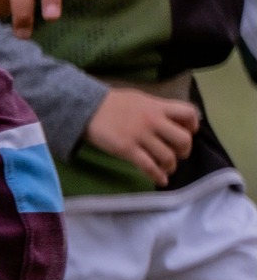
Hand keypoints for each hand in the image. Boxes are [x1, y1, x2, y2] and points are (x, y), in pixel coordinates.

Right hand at [84, 86, 199, 184]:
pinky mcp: (127, 149)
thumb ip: (156, 108)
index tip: (189, 132)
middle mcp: (153, 121)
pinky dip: (157, 176)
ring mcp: (140, 136)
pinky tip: (160, 180)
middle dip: (184, 150)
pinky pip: (148, 166)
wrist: (86, 108)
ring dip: (171, 166)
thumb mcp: (139, 99)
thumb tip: (171, 119)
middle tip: (178, 154)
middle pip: (183, 139)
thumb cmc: (112, 103)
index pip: (189, 113)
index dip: (193, 125)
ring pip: (167, 156)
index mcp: (157, 106)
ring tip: (167, 168)